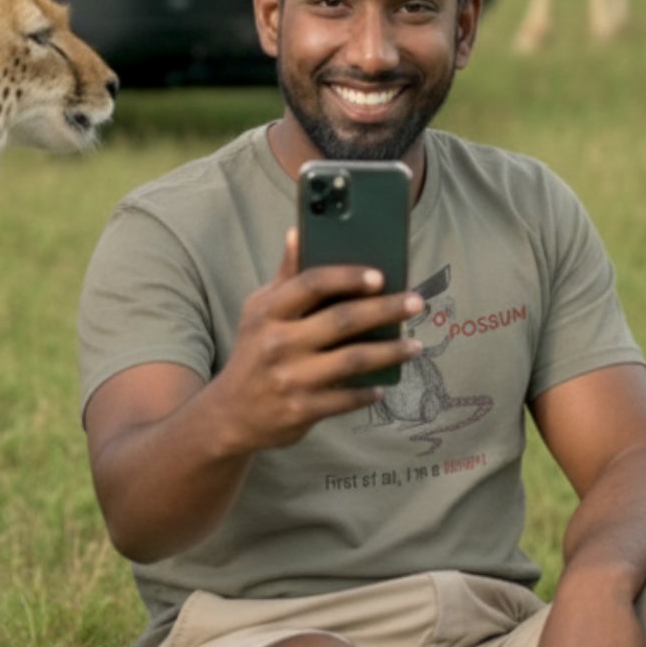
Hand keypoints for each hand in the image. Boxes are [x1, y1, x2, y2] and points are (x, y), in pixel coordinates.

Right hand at [207, 229, 419, 452]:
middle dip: (385, 309)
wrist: (229, 414)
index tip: (381, 276)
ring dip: (390, 352)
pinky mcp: (301, 410)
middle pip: (342, 320)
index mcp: (269, 311)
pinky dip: (368, 391)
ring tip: (416, 346)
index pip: (312, 283)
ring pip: (352, 360)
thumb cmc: (254, 349)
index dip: (348, 276)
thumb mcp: (260, 310)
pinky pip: (345, 398)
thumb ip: (286, 275)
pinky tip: (385, 383)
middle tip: (416, 302)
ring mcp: (290, 379)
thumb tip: (298, 232)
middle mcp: (278, 343)